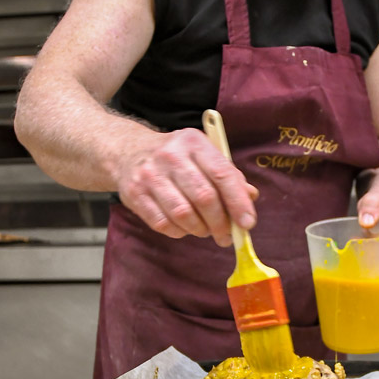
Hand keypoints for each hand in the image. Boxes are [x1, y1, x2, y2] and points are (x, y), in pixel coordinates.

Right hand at [116, 127, 257, 246]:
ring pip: (183, 214)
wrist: (128, 152)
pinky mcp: (134, 194)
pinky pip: (163, 224)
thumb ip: (228, 175)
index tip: (248, 223)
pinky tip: (184, 228)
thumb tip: (250, 197)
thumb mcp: (203, 155)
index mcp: (193, 142)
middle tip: (227, 236)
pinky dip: (179, 232)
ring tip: (206, 230)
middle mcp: (171, 156)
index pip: (222, 174)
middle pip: (204, 197)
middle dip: (220, 223)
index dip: (238, 202)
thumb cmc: (176, 157)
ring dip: (200, 229)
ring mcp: (149, 175)